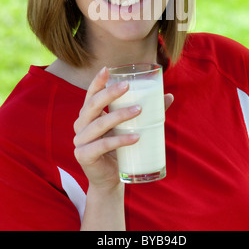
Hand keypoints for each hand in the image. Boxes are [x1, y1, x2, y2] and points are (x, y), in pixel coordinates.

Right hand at [73, 67, 173, 190]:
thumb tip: (169, 96)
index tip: (107, 69)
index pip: (91, 94)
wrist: (110, 180)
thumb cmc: (119, 149)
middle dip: (110, 93)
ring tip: (139, 110)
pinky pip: (102, 146)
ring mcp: (80, 141)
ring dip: (119, 116)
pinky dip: (120, 140)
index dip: (97, 81)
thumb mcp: (130, 127)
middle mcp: (81, 125)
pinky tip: (135, 137)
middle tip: (128, 86)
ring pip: (99, 124)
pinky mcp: (84, 156)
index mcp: (89, 114)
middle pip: (93, 105)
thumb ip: (145, 111)